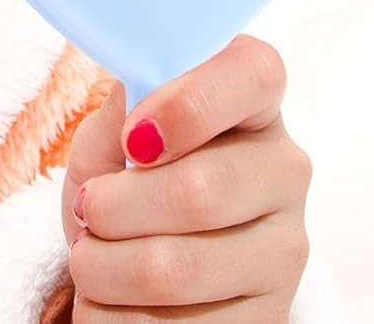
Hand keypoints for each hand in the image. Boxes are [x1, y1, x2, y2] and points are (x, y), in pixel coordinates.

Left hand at [61, 34, 311, 320]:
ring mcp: (285, 251)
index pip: (253, 73)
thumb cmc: (128, 177)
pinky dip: (116, 314)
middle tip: (88, 208)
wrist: (140, 261)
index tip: (134, 138)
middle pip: (201, 190)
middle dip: (115, 206)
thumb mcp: (115, 131)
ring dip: (104, 266)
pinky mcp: (269, 319)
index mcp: (254, 103)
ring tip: (90, 256)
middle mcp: (285, 172)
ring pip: (176, 269)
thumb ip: (126, 104)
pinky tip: (113, 298)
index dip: (188, 105)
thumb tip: (137, 92)